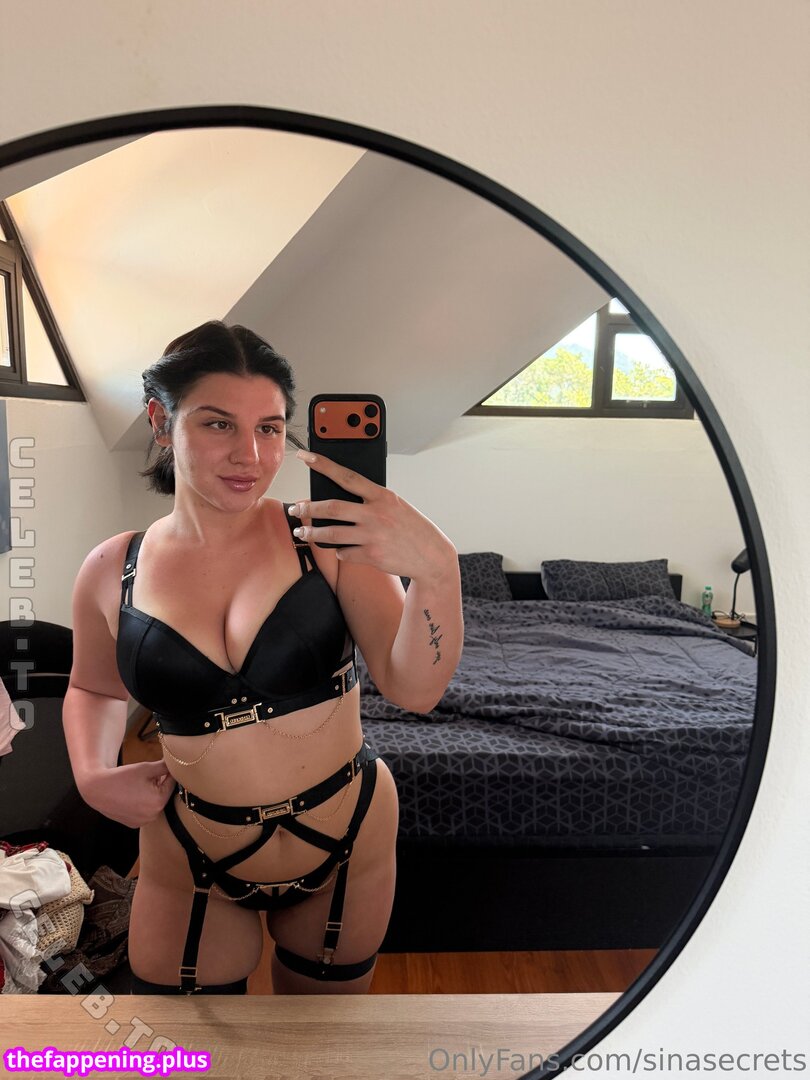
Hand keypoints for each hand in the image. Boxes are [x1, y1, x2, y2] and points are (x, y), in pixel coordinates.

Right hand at [81, 759, 174, 828]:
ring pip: (154, 803)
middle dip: (159, 784)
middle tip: (146, 776)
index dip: (168, 773)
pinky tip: (132, 794)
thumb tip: (176, 763)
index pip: (171, 784)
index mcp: (158, 801)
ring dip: (151, 794)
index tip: (164, 766)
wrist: (97, 789)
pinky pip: (144, 811)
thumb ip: (164, 766)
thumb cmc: (122, 777)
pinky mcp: (133, 824)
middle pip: (163, 795)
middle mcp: (152, 816)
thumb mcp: (146, 768)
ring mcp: (142, 822)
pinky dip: (142, 803)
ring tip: (137, 785)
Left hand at [289, 449, 457, 583]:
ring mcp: (372, 536)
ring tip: (302, 533)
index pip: (346, 476)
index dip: (323, 465)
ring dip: (312, 533)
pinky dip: (339, 551)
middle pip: (331, 508)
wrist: (430, 555)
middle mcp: (375, 514)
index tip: (305, 456)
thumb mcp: (395, 505)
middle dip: (308, 508)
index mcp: (381, 495)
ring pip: (331, 533)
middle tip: (295, 509)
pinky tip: (340, 549)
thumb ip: (370, 500)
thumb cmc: (411, 527)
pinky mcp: (371, 556)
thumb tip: (340, 498)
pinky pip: (344, 553)